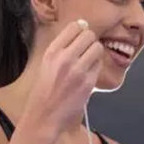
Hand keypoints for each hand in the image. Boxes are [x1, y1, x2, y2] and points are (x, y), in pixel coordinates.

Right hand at [23, 20, 105, 136]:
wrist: (44, 116)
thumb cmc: (44, 92)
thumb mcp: (47, 64)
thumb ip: (62, 48)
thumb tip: (82, 27)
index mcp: (52, 52)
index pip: (75, 26)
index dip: (81, 31)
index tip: (80, 39)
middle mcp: (64, 58)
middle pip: (89, 35)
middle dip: (90, 42)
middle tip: (86, 52)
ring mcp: (78, 70)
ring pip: (97, 48)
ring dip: (95, 54)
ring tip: (88, 63)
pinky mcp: (88, 82)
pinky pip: (99, 65)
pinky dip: (96, 68)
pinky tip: (88, 75)